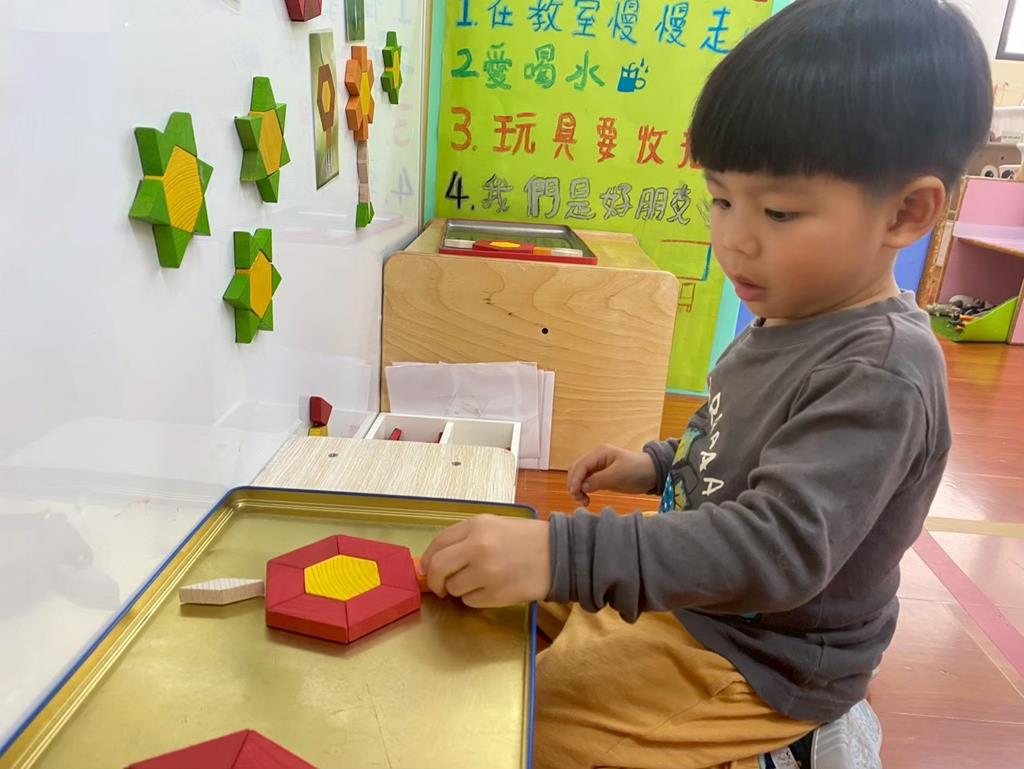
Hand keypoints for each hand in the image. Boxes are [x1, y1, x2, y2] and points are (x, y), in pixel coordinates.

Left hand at [419, 515, 550, 607]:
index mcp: (477, 526)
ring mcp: (486, 573)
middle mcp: (478, 547)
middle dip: (434, 581)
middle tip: (440, 587)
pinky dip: (475, 599)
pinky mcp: (496, 595)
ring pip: (454, 588)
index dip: (427, 559)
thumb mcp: (495, 525)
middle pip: (438, 568)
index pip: (438, 544)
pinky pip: (470, 601)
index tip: (426, 569)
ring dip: (459, 590)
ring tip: (478, 583)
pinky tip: (491, 590)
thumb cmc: (527, 539)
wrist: (560, 555)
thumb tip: (434, 560)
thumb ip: (466, 538)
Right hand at [566, 445, 656, 506]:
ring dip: (577, 488)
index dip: (575, 479)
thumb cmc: (638, 470)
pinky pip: (586, 482)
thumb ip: (599, 480)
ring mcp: (598, 467)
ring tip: (583, 500)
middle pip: (576, 470)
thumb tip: (582, 487)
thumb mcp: (619, 475)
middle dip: (574, 484)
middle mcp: (596, 458)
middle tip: (579, 499)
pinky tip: (587, 499)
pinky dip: (583, 490)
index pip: (581, 465)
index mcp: (599, 453)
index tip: (575, 493)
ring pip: (579, 477)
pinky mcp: (601, 476)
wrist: (652, 473)